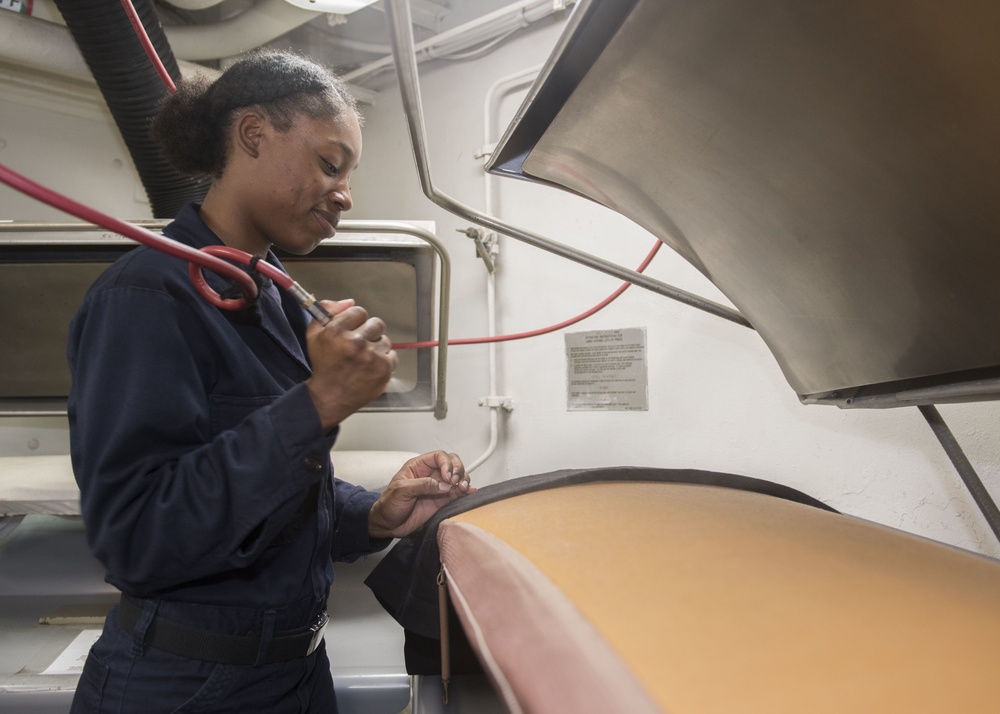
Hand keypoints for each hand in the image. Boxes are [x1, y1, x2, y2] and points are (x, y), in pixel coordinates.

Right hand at [305, 300, 398, 429]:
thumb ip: (327, 311)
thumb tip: (349, 302)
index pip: (359, 311)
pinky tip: (371, 367)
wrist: (329, 397)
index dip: (356, 321)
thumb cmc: (323, 366)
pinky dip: (384, 361)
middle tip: (360, 345)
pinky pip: (392, 356)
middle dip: (369, 332)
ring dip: (376, 347)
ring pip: (385, 340)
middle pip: (376, 323)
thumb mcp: (314, 335)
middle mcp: (356, 343)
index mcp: (337, 332)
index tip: (352, 330)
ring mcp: (372, 357)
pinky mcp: (384, 369)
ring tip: (364, 359)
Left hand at [368, 452, 475, 538]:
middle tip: (457, 481)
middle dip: (458, 470)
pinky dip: (465, 492)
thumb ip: (423, 485)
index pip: (439, 456)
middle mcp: (430, 474)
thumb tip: (444, 485)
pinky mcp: (442, 501)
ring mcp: (437, 487)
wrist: (387, 524)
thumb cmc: (389, 505)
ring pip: (457, 477)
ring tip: (463, 488)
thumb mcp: (401, 491)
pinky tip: (470, 492)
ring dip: (463, 480)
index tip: (447, 476)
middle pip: (451, 463)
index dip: (447, 463)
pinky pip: (457, 493)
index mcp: (418, 466)